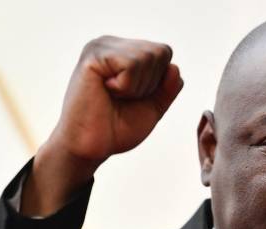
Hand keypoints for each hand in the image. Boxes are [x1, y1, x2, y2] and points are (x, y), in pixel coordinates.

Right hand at [22, 36, 182, 215]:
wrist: (90, 147)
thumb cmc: (116, 128)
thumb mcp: (152, 108)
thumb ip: (167, 88)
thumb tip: (175, 67)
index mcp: (125, 52)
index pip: (164, 53)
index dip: (158, 82)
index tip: (132, 98)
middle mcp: (113, 44)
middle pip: (160, 53)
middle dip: (149, 84)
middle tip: (122, 99)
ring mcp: (102, 46)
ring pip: (148, 57)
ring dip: (137, 87)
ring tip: (113, 95)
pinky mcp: (94, 55)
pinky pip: (132, 64)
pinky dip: (126, 86)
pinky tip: (105, 91)